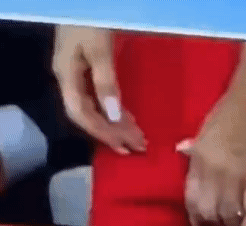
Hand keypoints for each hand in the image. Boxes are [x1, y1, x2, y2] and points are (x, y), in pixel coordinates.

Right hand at [52, 26, 146, 153]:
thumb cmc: (92, 17)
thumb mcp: (100, 49)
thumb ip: (105, 82)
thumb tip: (113, 117)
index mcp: (66, 75)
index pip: (82, 115)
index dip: (102, 133)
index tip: (124, 146)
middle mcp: (69, 77)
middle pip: (89, 114)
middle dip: (113, 132)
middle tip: (138, 147)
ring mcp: (77, 72)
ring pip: (96, 107)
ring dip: (117, 124)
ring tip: (137, 138)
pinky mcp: (88, 66)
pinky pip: (100, 96)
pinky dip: (115, 109)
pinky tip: (127, 118)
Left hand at [177, 93, 245, 225]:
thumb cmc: (226, 115)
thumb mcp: (202, 133)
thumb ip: (192, 149)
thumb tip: (181, 151)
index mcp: (198, 163)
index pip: (192, 199)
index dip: (195, 219)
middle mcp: (214, 175)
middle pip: (209, 212)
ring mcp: (236, 179)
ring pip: (229, 215)